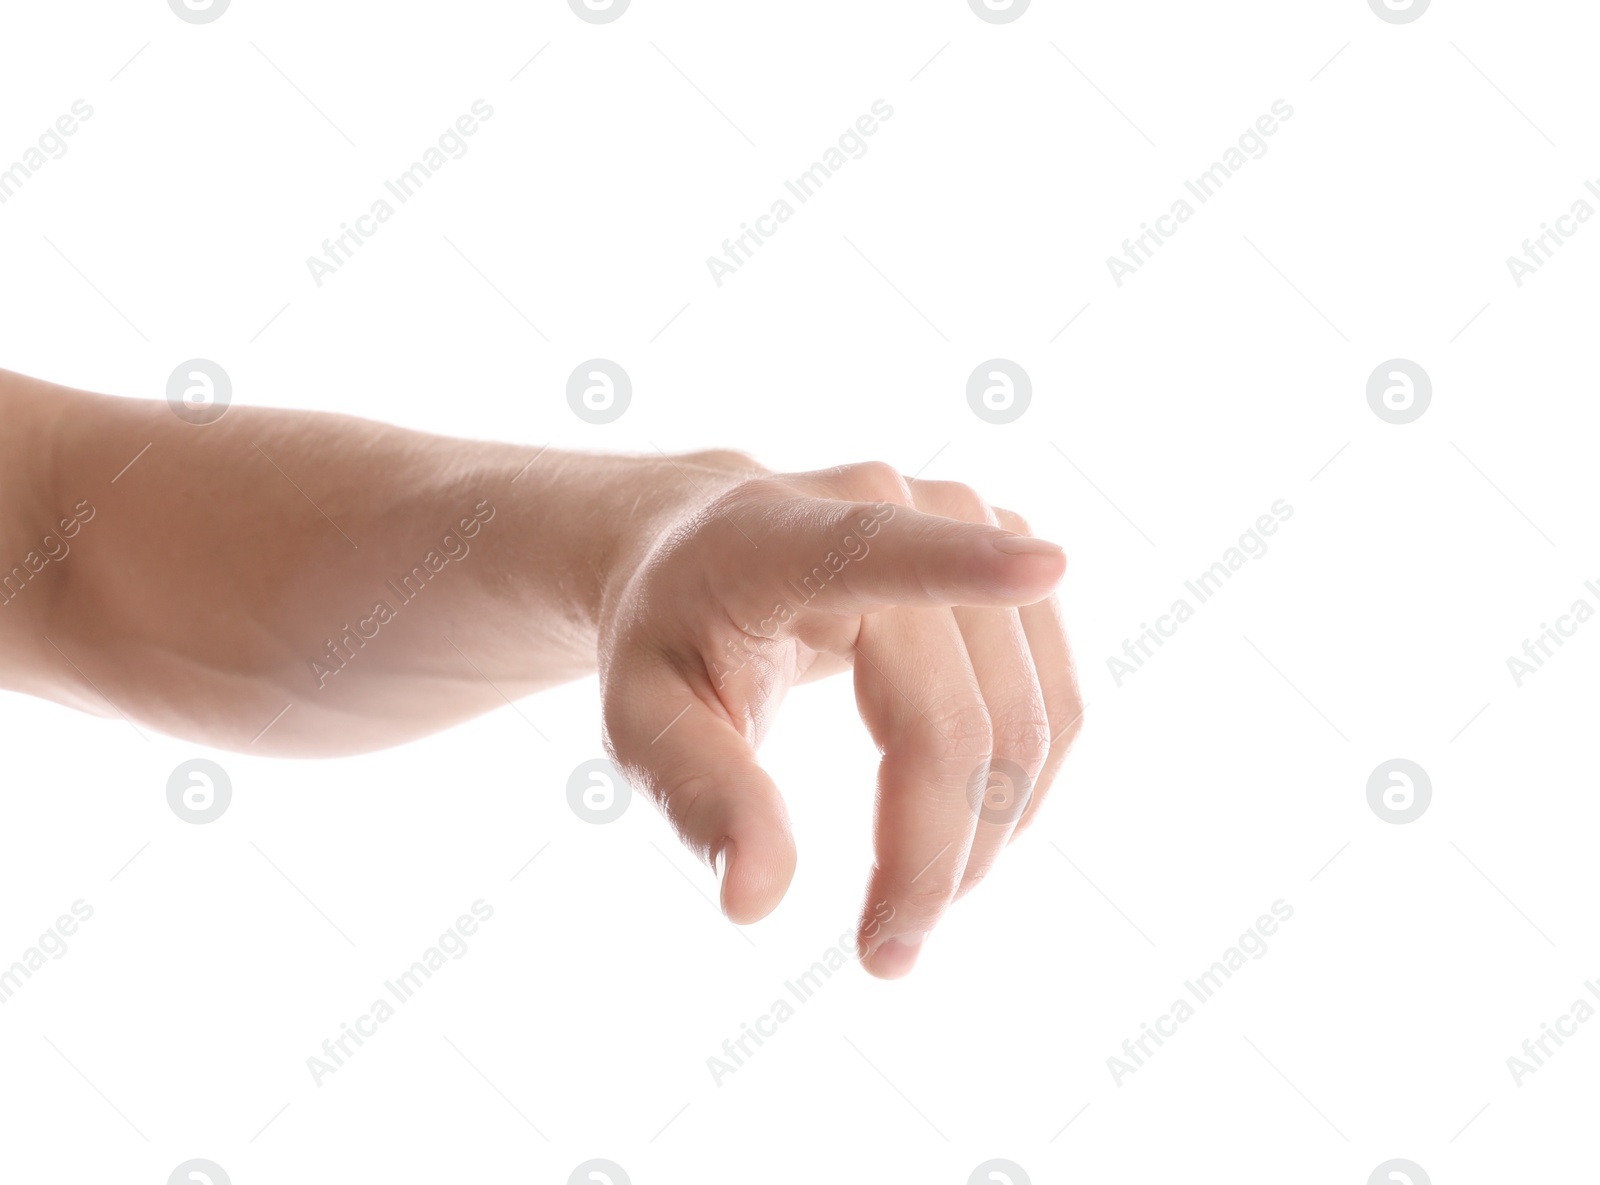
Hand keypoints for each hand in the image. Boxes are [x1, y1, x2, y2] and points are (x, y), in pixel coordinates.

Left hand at [597, 460, 1082, 977]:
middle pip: (957, 717)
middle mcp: (888, 504)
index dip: (964, 565)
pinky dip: (1022, 785)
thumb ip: (701, 797)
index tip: (1044, 567)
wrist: (705, 552)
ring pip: (1031, 717)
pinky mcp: (1010, 548)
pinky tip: (964, 828)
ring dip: (991, 835)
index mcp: (778, 540)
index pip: (878, 554)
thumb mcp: (643, 722)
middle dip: (937, 856)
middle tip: (888, 954)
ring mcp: (966, 518)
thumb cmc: (669, 639)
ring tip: (918, 901)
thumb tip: (756, 900)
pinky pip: (1056, 698)